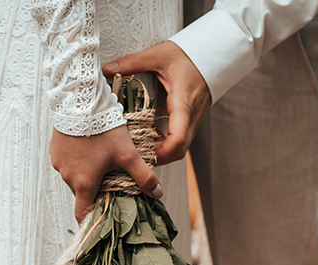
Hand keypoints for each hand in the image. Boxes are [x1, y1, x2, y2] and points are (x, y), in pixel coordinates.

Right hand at [51, 126, 162, 222]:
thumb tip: (157, 193)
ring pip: (73, 176)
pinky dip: (76, 159)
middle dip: (93, 190)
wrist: (79, 101)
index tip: (98, 221)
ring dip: (84, 173)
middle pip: (81, 193)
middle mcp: (67, 176)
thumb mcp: (127, 153)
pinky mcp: (54, 148)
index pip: (81, 214)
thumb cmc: (104, 129)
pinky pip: (66, 161)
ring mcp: (58, 162)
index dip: (90, 221)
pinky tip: (87, 147)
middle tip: (108, 180)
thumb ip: (143, 175)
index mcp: (84, 183)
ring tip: (99, 159)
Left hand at [103, 41, 210, 164]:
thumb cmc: (185, 55)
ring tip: (142, 145)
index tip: (143, 151)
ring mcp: (194, 121)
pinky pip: (182, 142)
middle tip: (137, 152)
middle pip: (179, 150)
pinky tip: (152, 136)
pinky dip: (167, 146)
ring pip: (181, 149)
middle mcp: (192, 117)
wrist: (210, 54)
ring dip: (163, 153)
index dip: (161, 151)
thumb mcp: (158, 55)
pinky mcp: (192, 121)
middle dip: (159, 157)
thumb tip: (107, 69)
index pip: (178, 138)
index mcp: (183, 103)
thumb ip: (133, 62)